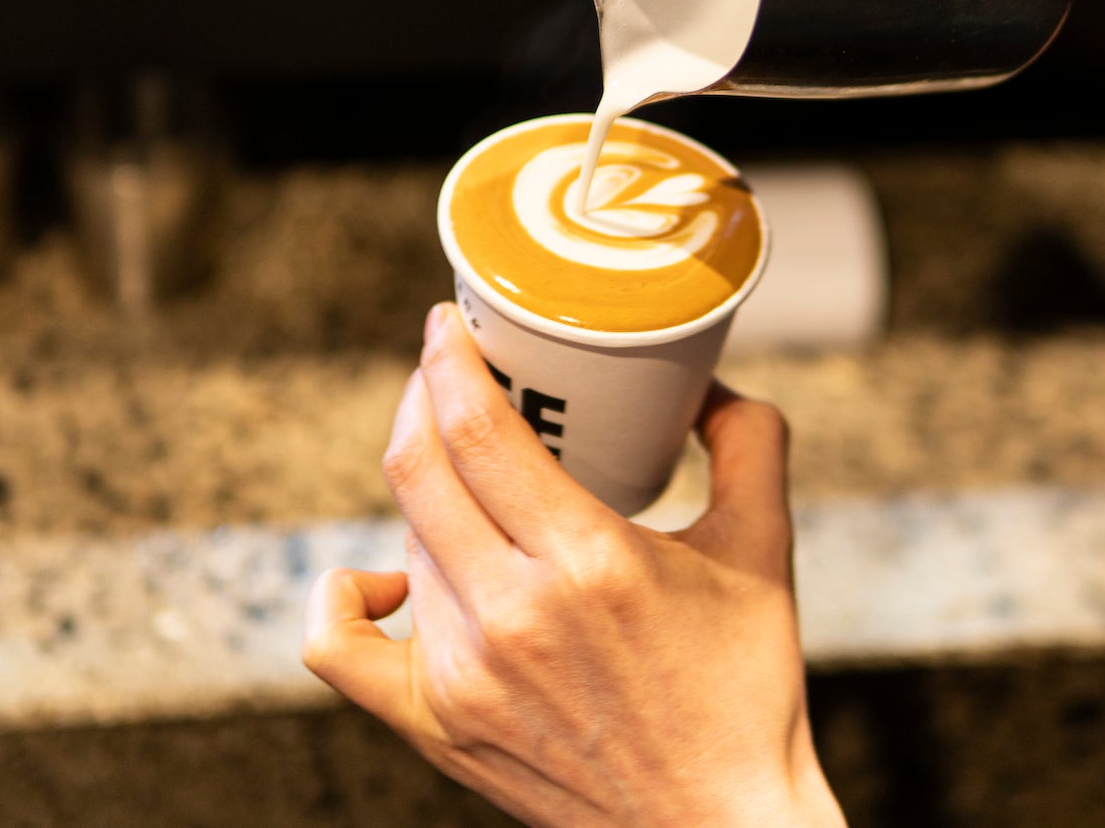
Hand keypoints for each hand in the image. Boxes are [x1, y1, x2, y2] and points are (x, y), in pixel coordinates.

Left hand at [304, 304, 843, 826]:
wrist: (717, 826)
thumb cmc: (747, 695)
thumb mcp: (765, 553)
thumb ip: (752, 446)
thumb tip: (708, 383)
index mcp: (590, 561)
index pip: (475, 429)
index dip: (446, 360)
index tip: (445, 326)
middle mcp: (514, 614)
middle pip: (418, 469)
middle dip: (421, 399)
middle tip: (445, 373)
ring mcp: (464, 674)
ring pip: (402, 540)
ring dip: (425, 491)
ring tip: (469, 480)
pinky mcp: (436, 726)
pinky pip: (338, 648)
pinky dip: (343, 598)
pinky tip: (382, 578)